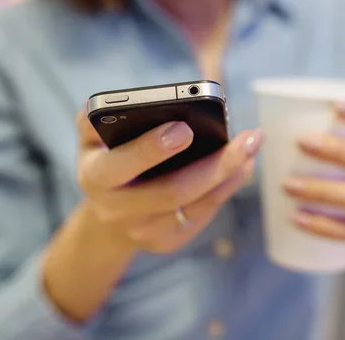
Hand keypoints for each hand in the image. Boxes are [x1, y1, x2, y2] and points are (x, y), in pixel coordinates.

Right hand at [76, 112, 262, 254]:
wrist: (109, 214)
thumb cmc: (107, 160)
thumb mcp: (91, 138)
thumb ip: (98, 117)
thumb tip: (127, 103)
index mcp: (95, 177)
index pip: (120, 165)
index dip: (151, 149)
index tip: (184, 128)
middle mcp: (117, 211)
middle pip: (172, 191)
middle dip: (214, 164)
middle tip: (247, 139)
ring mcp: (144, 232)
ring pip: (195, 205)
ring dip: (230, 175)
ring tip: (252, 146)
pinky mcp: (168, 242)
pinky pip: (203, 214)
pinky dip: (227, 189)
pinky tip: (244, 166)